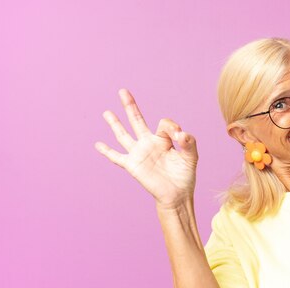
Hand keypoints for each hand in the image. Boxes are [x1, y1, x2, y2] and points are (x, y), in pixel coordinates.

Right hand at [95, 89, 198, 207]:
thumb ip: (189, 143)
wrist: (177, 195)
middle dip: (130, 106)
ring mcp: (139, 153)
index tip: (180, 136)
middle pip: (137, 120)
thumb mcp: (191, 158)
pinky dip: (107, 151)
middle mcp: (149, 143)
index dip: (172, 127)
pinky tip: (97, 145)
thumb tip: (182, 134)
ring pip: (124, 135)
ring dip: (115, 124)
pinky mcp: (132, 165)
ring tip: (107, 112)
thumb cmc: (184, 176)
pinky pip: (117, 157)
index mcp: (163, 139)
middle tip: (123, 91)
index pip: (164, 124)